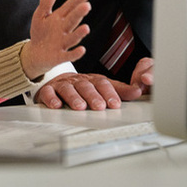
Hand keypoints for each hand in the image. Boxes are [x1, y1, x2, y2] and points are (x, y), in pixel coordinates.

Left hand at [19, 0, 90, 79]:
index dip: (77, 0)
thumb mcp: (40, 14)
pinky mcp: (60, 56)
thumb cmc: (40, 32)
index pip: (70, 7)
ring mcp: (63, 43)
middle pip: (72, 20)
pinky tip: (82, 49)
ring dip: (79, 33)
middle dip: (79, 14)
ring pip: (73, 38)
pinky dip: (75, 53)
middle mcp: (64, 30)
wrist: (35, 53)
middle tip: (86, 6)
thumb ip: (46, 1)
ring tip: (86, 28)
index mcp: (60, 18)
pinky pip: (68, 55)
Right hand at [34, 57, 153, 110]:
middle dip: (93, 96)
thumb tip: (138, 91)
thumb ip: (119, 90)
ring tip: (80, 107)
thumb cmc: (82, 86)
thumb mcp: (101, 87)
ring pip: (68, 89)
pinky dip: (51, 98)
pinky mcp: (48, 90)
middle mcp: (78, 81)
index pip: (102, 84)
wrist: (57, 80)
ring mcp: (62, 84)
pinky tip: (56, 105)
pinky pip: (48, 93)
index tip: (115, 104)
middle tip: (99, 106)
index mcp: (92, 80)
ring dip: (74, 98)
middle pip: (86, 87)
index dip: (109, 93)